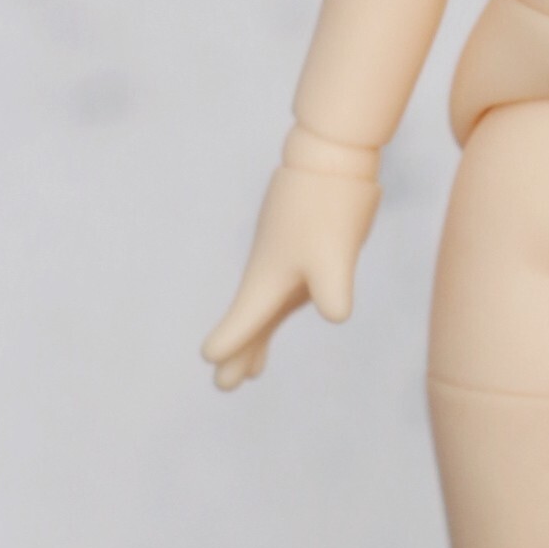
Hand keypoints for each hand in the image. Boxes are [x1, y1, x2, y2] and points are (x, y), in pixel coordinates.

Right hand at [203, 146, 380, 390]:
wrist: (331, 161)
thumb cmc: (328, 207)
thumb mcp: (333, 253)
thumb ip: (332, 289)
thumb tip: (336, 316)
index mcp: (267, 280)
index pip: (246, 320)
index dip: (231, 343)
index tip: (211, 361)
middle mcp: (269, 275)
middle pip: (250, 321)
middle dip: (238, 352)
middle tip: (224, 386)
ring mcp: (284, 265)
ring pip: (263, 310)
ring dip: (254, 339)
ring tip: (252, 372)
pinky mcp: (301, 256)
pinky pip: (280, 296)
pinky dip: (272, 316)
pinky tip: (277, 321)